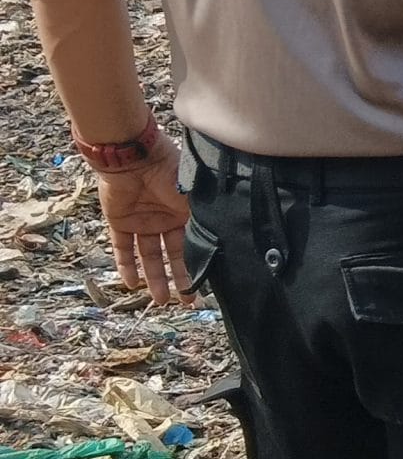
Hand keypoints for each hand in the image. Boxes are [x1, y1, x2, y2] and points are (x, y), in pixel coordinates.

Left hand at [98, 136, 191, 306]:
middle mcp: (165, 220)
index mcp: (185, 213)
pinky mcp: (120, 223)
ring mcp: (142, 222)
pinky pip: (123, 248)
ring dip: (153, 278)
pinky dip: (126, 266)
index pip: (192, 244)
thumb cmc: (170, 172)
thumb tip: (225, 240)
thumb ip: (203, 220)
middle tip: (185, 300)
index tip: (203, 285)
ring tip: (159, 300)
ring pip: (149, 256)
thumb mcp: (193, 199)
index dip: (197, 264)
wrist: (135, 157)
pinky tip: (132, 284)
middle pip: (172, 255)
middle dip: (178, 278)